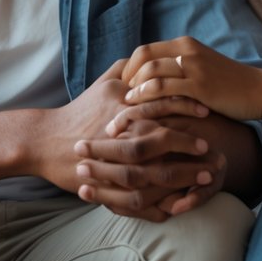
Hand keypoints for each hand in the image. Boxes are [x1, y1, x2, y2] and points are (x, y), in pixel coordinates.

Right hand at [36, 62, 210, 221]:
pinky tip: (181, 205)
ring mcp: (111, 161)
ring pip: (154, 173)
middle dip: (193, 148)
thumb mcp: (100, 84)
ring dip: (185, 178)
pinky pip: (139, 200)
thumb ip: (125, 67)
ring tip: (208, 178)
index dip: (187, 107)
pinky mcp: (106, 185)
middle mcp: (117, 132)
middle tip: (216, 152)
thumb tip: (148, 56)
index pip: (160, 102)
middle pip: (162, 141)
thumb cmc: (79, 111)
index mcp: (120, 105)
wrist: (44, 141)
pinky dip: (162, 204)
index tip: (209, 112)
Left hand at [117, 37, 261, 124]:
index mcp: (185, 44)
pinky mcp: (198, 85)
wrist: (261, 91)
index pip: (145, 50)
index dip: (130, 68)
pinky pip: (163, 89)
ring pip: (149, 73)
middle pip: (142, 57)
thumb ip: (181, 69)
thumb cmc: (231, 85)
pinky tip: (139, 110)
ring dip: (132, 90)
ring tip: (124, 106)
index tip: (123, 87)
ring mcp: (193, 66)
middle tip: (118, 97)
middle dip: (125, 77)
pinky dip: (146, 98)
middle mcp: (186, 50)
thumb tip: (155, 80)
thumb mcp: (203, 68)